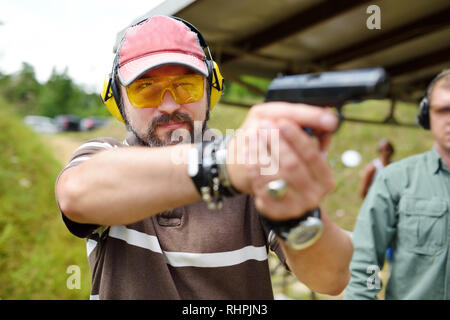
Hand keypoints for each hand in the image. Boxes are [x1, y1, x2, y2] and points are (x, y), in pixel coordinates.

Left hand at [226, 102, 336, 218]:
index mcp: (325, 178)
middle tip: (263, 124)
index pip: (312, 155)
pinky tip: (247, 153)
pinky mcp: (275, 211)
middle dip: (276, 142)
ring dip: (261, 152)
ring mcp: (294, 206)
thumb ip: (313, 133)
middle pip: (293, 165)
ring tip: (251, 135)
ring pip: (274, 175)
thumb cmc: (293, 166)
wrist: (278, 196)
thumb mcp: (305, 151)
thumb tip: (325, 111)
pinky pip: (260, 187)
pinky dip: (253, 167)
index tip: (282, 121)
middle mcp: (313, 195)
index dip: (297, 137)